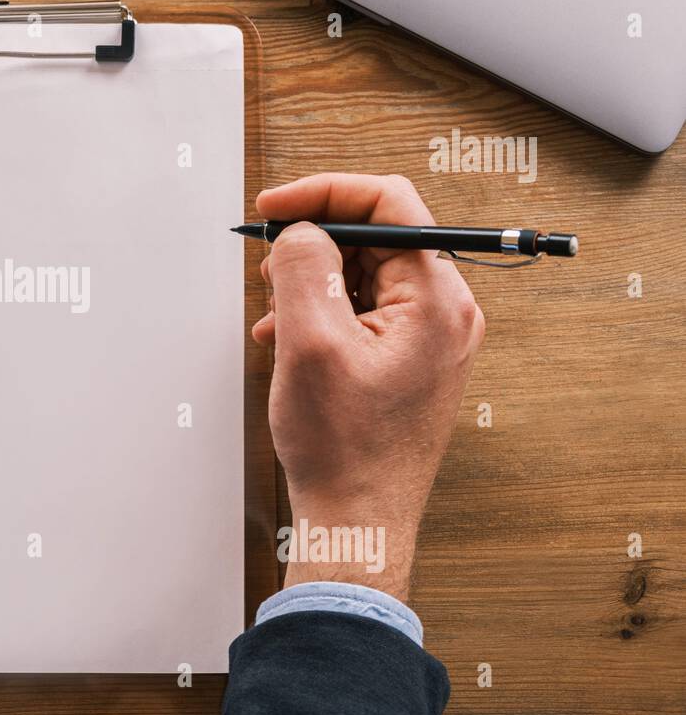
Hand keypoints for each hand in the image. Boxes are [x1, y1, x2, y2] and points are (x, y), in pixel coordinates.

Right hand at [253, 174, 484, 600]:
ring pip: (364, 273)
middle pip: (376, 236)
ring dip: (312, 281)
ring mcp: (429, 337)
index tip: (275, 208)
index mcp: (437, 299)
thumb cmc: (343, 448)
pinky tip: (287, 339)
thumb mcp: (309, 343)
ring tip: (276, 315)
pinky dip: (321, 312)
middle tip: (270, 270)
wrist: (357, 520)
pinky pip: (363, 309)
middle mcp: (445, 312)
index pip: (389, 203)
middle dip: (314, 243)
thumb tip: (303, 231)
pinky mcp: (408, 359)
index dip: (324, 194)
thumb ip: (306, 267)